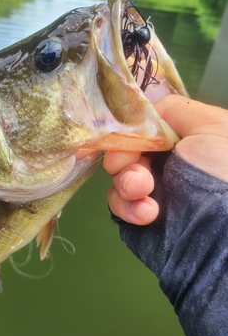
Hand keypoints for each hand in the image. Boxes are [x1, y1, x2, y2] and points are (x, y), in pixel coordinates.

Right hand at [104, 95, 227, 224]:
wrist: (225, 225)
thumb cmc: (223, 167)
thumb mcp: (209, 123)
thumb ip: (172, 110)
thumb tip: (141, 121)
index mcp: (180, 139)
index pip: (140, 128)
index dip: (129, 133)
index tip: (130, 143)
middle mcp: (164, 163)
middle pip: (124, 151)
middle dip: (124, 160)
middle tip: (140, 175)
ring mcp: (152, 191)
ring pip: (118, 178)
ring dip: (126, 184)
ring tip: (143, 193)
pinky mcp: (141, 217)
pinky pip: (119, 205)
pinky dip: (127, 208)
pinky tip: (147, 213)